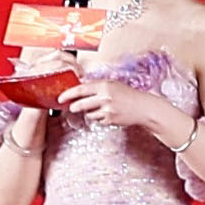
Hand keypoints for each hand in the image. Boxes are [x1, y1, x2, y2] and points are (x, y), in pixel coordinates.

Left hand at [60, 79, 176, 139]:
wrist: (143, 107)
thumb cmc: (128, 95)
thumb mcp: (113, 85)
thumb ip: (97, 86)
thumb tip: (79, 88)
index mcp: (105, 85)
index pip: (81, 89)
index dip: (68, 94)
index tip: (60, 98)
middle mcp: (105, 97)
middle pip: (80, 104)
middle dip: (74, 107)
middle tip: (72, 107)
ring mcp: (107, 110)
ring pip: (88, 114)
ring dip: (89, 112)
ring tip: (99, 108)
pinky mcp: (110, 120)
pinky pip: (97, 120)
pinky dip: (99, 118)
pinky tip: (108, 114)